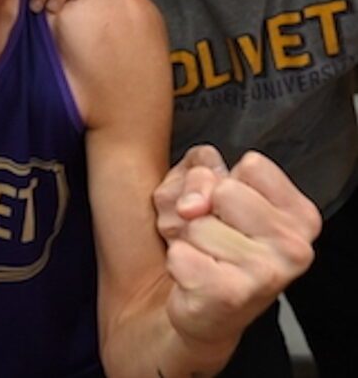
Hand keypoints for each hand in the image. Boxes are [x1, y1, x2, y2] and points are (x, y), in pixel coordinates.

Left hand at [157, 147, 320, 348]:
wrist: (201, 310)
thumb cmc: (209, 241)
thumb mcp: (205, 184)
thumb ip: (201, 167)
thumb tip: (195, 203)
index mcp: (299, 216)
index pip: (253, 164)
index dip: (227, 180)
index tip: (231, 208)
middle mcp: (293, 246)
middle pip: (224, 190)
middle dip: (203, 208)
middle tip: (213, 235)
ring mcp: (266, 274)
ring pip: (197, 222)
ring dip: (187, 237)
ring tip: (204, 256)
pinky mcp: (231, 297)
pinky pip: (180, 254)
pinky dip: (176, 262)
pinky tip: (195, 278)